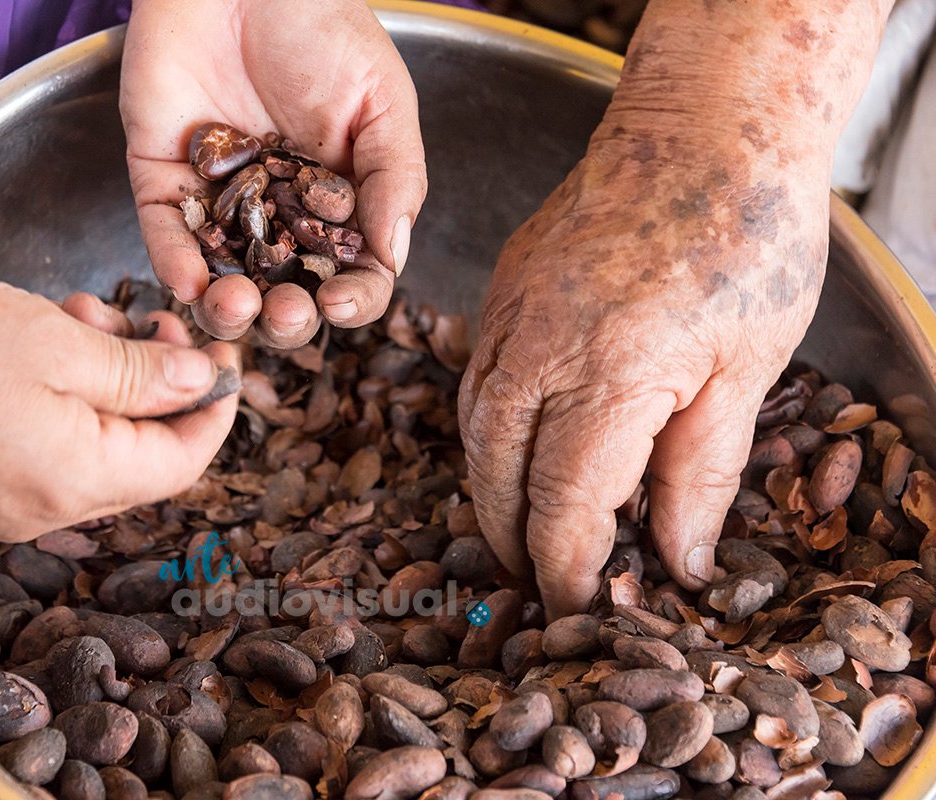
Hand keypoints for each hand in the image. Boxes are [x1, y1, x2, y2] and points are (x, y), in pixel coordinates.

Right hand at [0, 268, 237, 541]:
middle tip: (150, 317)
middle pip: (145, 457)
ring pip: (102, 444)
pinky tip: (55, 338)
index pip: (184, 462)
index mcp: (78, 483)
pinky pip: (58, 444)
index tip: (223, 353)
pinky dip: (73, 394)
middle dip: (161, 383)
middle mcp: (49, 510)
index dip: (215, 409)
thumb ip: (144, 372)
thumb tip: (202, 384)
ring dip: (114, 379)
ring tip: (88, 314)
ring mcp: (12, 502)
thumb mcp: (60, 342)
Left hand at [120, 0, 425, 348]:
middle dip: (285, 318)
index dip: (349, 299)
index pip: (347, 272)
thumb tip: (393, 260)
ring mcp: (219, 201)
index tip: (341, 304)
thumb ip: (395, 180)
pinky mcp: (164, 180)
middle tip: (287, 312)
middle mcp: (278, 213)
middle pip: (281, 291)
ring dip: (228, 308)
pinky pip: (166, 235)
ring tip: (237, 306)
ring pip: (220, 278)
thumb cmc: (323, 27)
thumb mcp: (383, 102)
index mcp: (336, 203)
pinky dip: (174, 264)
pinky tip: (192, 283)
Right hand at [460, 127, 830, 617]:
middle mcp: (541, 346)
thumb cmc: (745, 238)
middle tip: (534, 580)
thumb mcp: (748, 367)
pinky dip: (483, 428)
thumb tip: (677, 557)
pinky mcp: (501, 288)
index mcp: (612, 372)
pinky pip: (474, 377)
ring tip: (513, 526)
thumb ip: (703, 471)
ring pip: (472, 427)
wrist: (704, 131)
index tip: (576, 605)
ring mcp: (511, 312)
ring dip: (487, 488)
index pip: (566, 502)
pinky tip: (509, 447)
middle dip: (511, 538)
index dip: (567, 566)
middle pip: (500, 472)